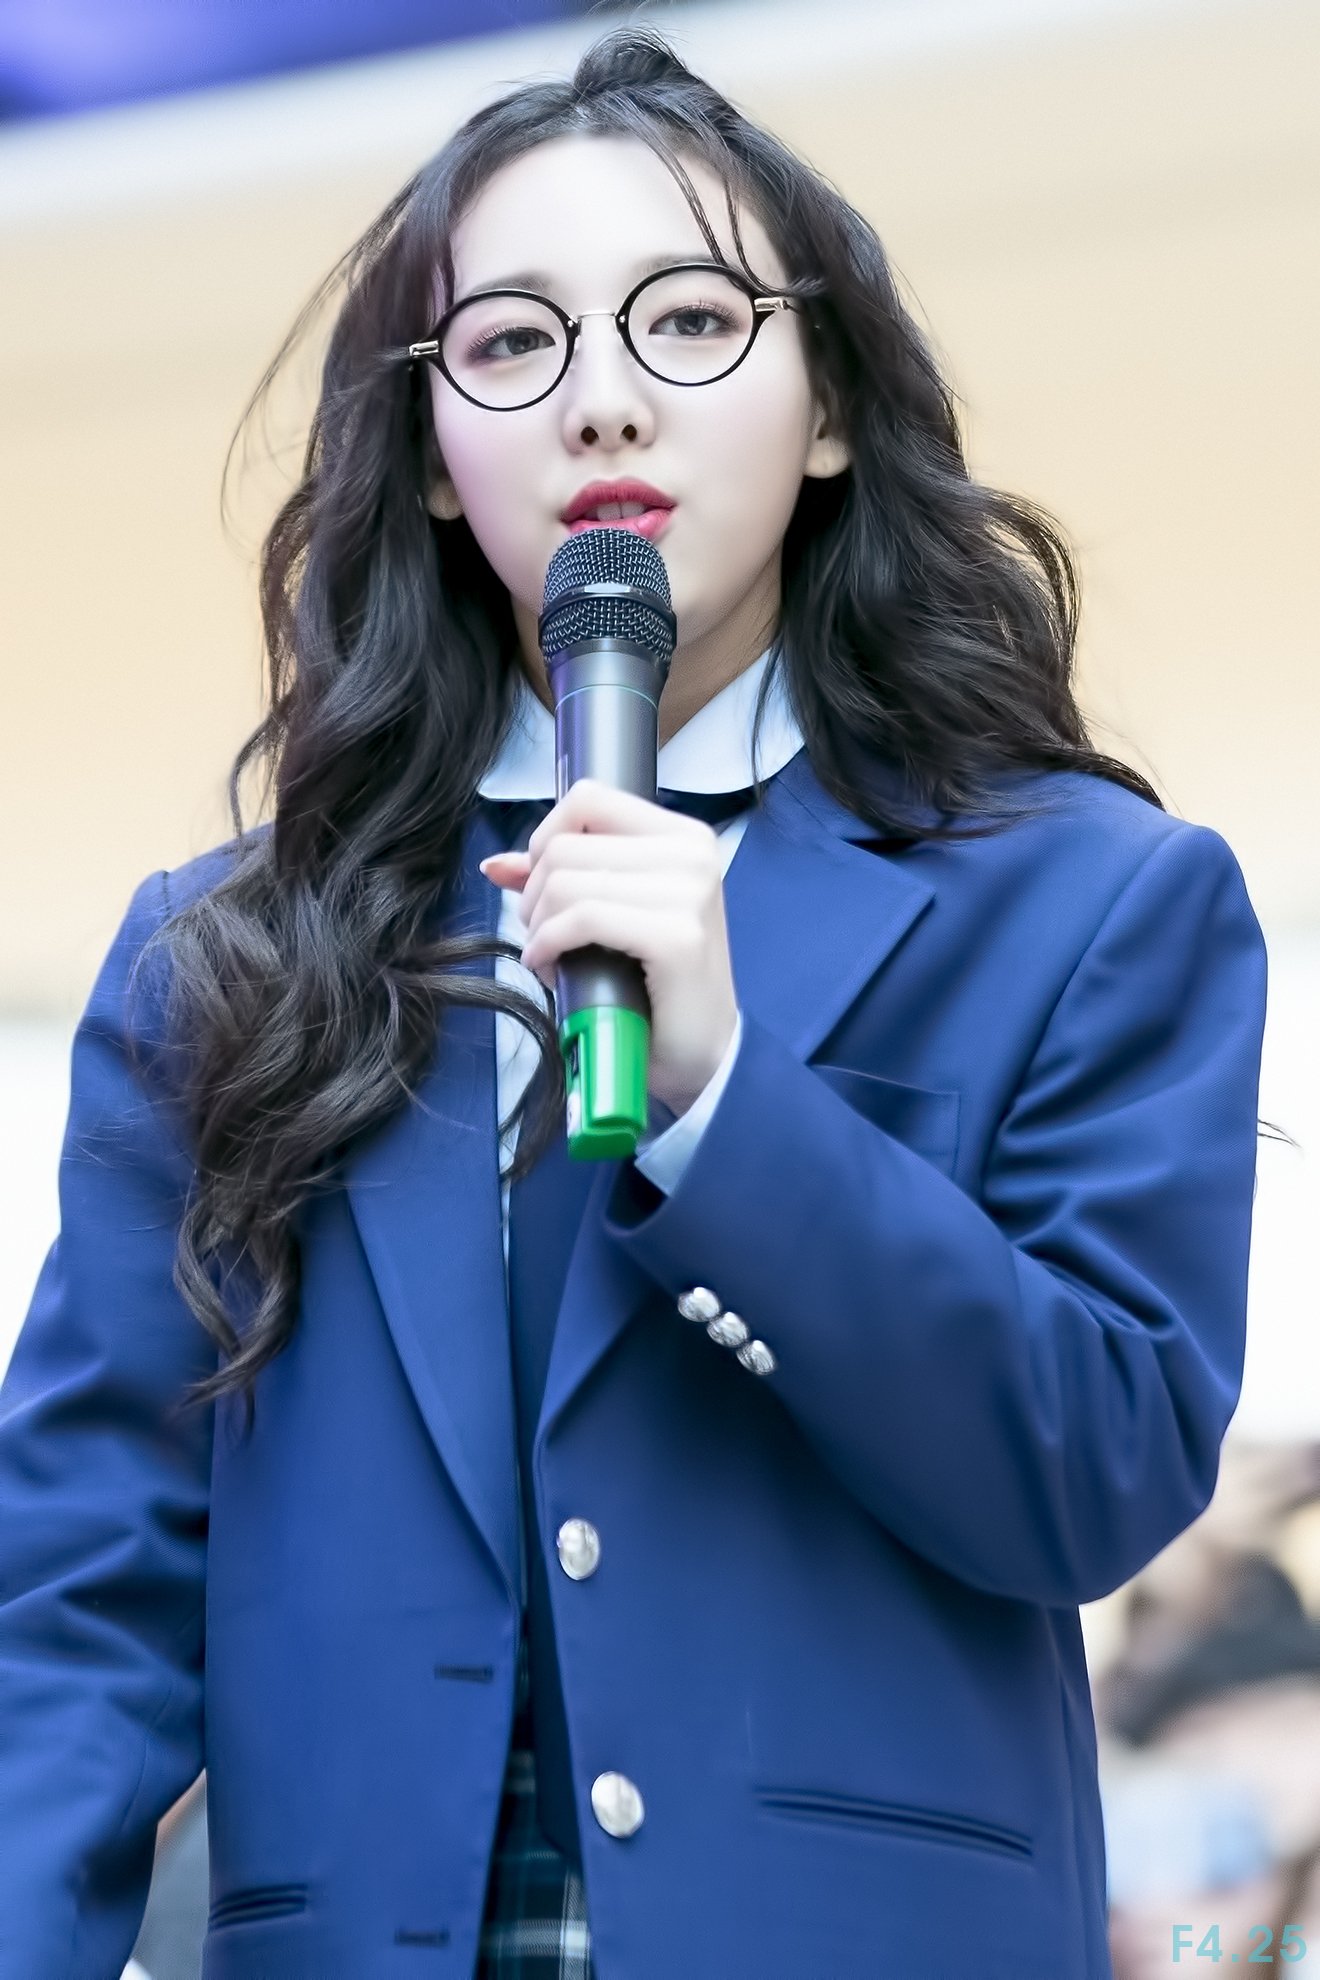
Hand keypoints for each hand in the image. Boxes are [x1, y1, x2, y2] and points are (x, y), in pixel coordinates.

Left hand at [478, 778, 739, 1116]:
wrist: (702, 1056)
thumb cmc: (655, 988)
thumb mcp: (608, 918)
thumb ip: (561, 880)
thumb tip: (497, 864)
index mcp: (683, 837)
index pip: (588, 798)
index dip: (546, 839)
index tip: (543, 887)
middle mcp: (693, 854)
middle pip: (566, 845)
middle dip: (534, 896)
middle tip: (543, 937)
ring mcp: (690, 893)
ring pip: (566, 882)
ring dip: (538, 926)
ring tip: (549, 956)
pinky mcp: (677, 936)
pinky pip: (581, 918)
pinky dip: (548, 945)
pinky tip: (550, 967)